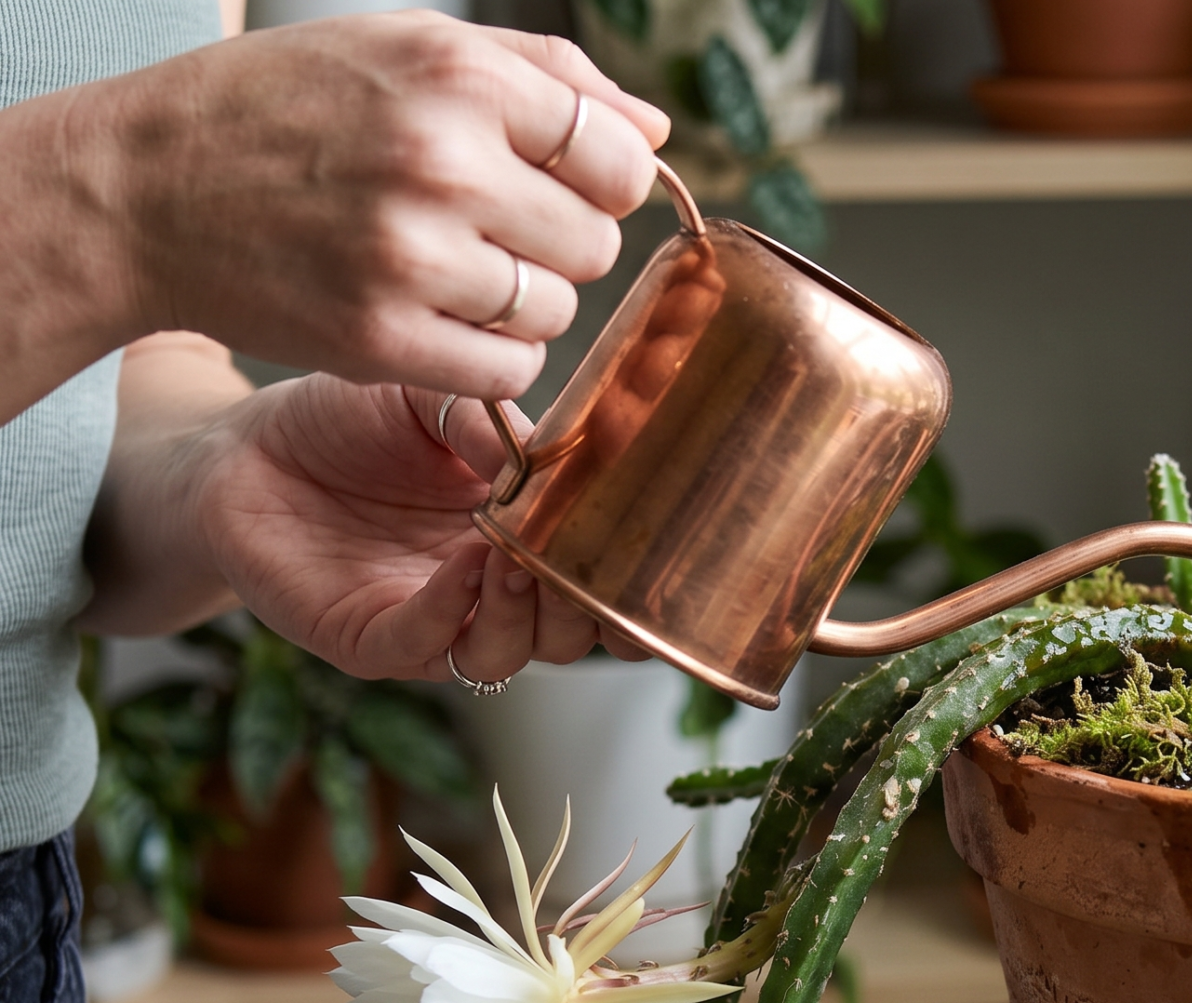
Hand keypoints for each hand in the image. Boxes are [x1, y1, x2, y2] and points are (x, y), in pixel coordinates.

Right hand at [85, 13, 669, 398]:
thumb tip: (652, 130)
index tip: (558, 182)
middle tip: (486, 228)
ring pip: (556, 311)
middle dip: (557, 242)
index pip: (618, 155)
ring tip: (447, 268)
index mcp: (457, 78)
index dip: (602, 179)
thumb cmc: (285, 109)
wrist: (143, 186)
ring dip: (521, 303)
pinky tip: (437, 319)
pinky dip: (488, 357)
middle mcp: (441, 163)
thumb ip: (545, 76)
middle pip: (596, 242)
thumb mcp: (405, 47)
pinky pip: (507, 371)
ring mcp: (410, 256)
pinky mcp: (380, 336)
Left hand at [186, 375, 647, 682]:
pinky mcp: (366, 641)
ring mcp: (430, 623)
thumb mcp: (433, 402)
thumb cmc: (344, 420)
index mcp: (525, 543)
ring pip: (506, 656)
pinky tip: (467, 560)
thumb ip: (495, 426)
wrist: (242, 445)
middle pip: (571, 637)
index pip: (601, 590)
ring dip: (527, 615)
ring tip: (521, 555)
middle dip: (590, 606)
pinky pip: (427, 646)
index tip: (668, 554)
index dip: (637, 592)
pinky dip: (456, 610)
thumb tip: (556, 457)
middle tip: (588, 554)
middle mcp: (489, 596)